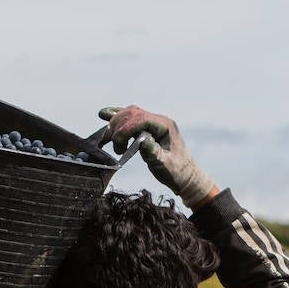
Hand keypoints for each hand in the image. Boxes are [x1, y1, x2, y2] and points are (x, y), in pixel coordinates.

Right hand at [98, 105, 216, 208]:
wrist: (184, 174)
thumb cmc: (175, 171)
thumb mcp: (165, 164)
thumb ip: (153, 152)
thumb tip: (142, 141)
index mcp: (165, 126)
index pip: (141, 119)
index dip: (126, 128)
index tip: (117, 143)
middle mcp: (159, 120)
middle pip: (133, 113)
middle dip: (118, 126)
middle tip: (111, 143)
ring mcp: (153, 123)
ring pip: (130, 113)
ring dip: (116, 123)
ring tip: (108, 138)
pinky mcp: (147, 128)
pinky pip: (131, 119)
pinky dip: (117, 117)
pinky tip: (104, 115)